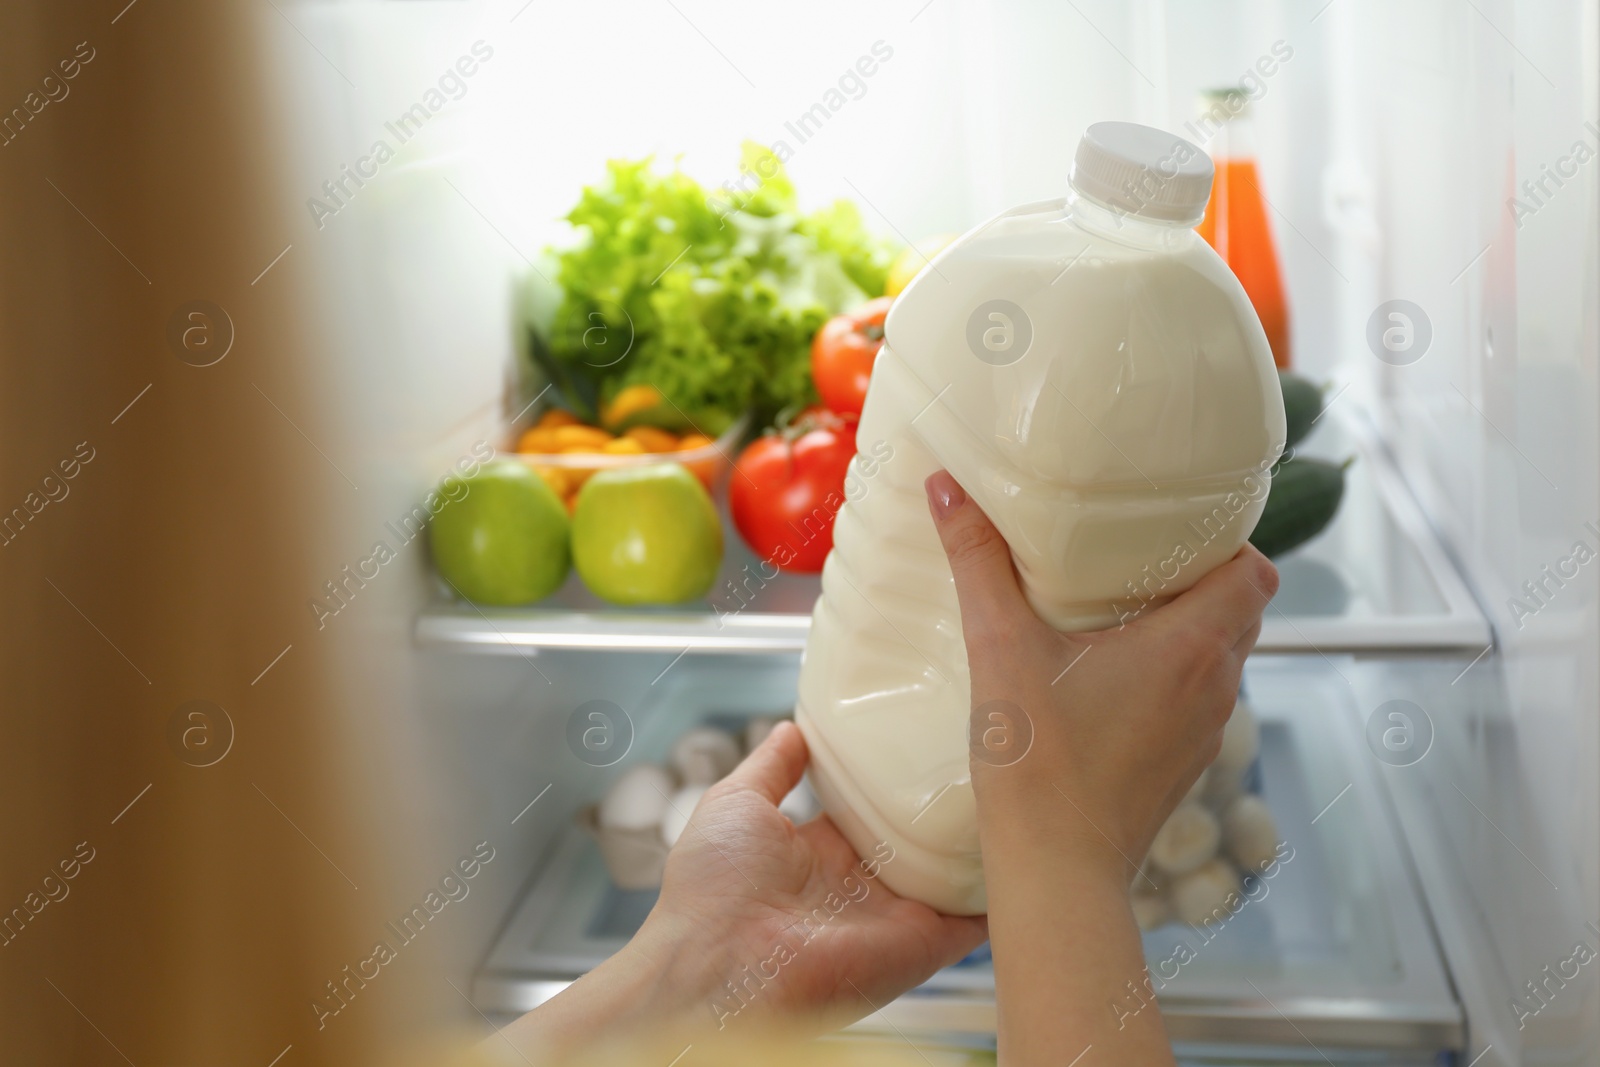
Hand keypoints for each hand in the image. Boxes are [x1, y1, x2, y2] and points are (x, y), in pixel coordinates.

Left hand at [497, 722, 985, 1062]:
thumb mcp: (734, 805)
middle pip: (920, 840)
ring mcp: (897, 915)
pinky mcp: (925, 942)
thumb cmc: (712, 894)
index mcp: (819, 856)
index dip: (898, 780)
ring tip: (1018, 781)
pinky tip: (1027, 841)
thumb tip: (793, 729)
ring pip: (956, 871)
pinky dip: (1006, 887)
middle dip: (949, 804)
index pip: (872, 811)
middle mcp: (862, 887)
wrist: (723, 966)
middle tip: (984, 751)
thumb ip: (771, 768)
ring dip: (984, 836)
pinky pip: (979, 915)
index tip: (927, 739)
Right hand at [923, 469, 1275, 1066]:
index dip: (1230, 543)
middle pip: (1240, 611)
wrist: (1056, 871)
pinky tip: (1107, 681)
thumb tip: (946, 486)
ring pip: (1219, 660)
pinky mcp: (1181, 768)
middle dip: (1200, 580)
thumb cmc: (1038, 763)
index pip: (1257, 574)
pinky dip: (1170, 681)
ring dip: (1185, 633)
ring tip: (1119, 615)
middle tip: (1137, 559)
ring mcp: (1203, 733)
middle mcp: (1215, 686)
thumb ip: (977, 561)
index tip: (1178, 528)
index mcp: (1192, 645)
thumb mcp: (1000, 647)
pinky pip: (1195, 704)